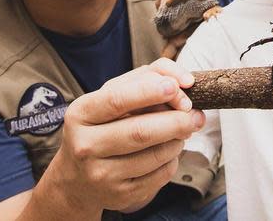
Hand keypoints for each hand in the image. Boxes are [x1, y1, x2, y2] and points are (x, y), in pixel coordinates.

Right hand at [42, 58, 203, 214]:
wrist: (77, 176)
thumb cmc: (103, 124)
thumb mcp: (113, 94)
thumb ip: (146, 77)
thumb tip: (181, 82)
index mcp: (82, 113)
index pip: (116, 100)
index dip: (149, 92)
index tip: (174, 87)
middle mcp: (86, 145)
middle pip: (140, 132)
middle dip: (176, 120)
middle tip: (195, 114)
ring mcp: (102, 174)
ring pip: (155, 155)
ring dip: (178, 139)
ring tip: (182, 130)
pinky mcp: (121, 195)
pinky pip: (160, 175)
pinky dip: (173, 159)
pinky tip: (169, 150)